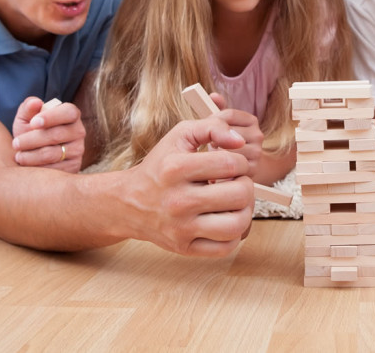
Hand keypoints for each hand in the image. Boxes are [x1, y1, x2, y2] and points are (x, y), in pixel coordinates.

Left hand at [12, 97, 84, 172]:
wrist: (33, 153)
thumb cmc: (30, 132)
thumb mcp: (25, 118)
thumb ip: (28, 108)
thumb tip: (35, 103)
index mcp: (71, 114)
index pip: (68, 112)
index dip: (51, 117)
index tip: (33, 123)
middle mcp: (79, 131)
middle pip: (56, 135)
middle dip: (32, 140)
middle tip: (15, 143)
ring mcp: (78, 150)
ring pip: (53, 154)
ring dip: (31, 156)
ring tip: (18, 156)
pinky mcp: (74, 166)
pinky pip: (54, 169)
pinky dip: (37, 169)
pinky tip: (28, 166)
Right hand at [129, 117, 254, 255]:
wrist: (128, 203)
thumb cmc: (161, 166)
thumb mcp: (179, 136)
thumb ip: (212, 127)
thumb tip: (240, 140)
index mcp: (176, 168)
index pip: (230, 164)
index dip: (240, 162)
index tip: (232, 164)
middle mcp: (177, 200)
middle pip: (239, 195)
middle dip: (246, 185)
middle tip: (236, 184)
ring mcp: (181, 228)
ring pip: (237, 225)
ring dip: (245, 211)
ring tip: (235, 203)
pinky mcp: (184, 248)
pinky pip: (226, 247)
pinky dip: (234, 235)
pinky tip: (226, 220)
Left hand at [213, 108, 262, 177]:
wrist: (238, 169)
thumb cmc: (226, 143)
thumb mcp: (221, 125)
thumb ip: (217, 108)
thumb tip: (213, 96)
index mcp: (251, 121)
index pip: (229, 114)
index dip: (214, 121)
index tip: (208, 128)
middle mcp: (258, 135)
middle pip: (229, 132)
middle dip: (215, 138)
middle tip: (211, 143)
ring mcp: (257, 153)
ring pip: (230, 148)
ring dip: (217, 153)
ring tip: (215, 155)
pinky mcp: (253, 169)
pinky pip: (231, 165)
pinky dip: (222, 165)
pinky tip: (219, 167)